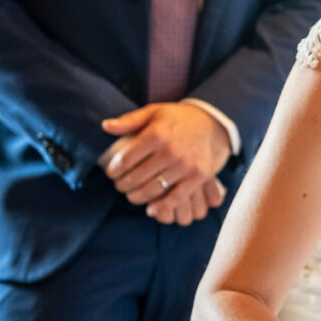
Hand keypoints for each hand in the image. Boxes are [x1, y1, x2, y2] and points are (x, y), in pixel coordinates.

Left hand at [101, 103, 231, 222]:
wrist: (214, 123)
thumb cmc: (180, 118)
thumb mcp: (154, 112)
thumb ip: (129, 120)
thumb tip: (105, 127)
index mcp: (156, 134)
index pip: (125, 159)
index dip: (113, 170)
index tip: (111, 173)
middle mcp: (171, 150)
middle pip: (136, 177)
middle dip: (122, 185)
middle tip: (119, 186)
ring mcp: (186, 165)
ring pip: (152, 190)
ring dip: (137, 197)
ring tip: (132, 195)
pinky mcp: (198, 176)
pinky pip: (175, 198)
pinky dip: (161, 206)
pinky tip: (151, 208)